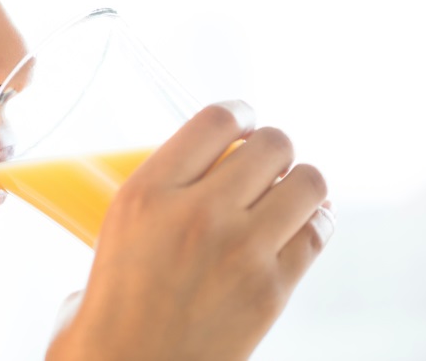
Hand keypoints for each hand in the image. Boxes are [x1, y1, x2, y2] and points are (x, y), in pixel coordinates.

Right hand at [46, 101, 334, 360]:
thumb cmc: (108, 312)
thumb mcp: (112, 234)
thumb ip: (151, 198)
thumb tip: (184, 181)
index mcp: (148, 193)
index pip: (216, 119)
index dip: (239, 113)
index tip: (243, 121)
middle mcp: (197, 212)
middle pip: (271, 143)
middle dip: (273, 147)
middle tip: (264, 163)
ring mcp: (241, 250)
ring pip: (306, 182)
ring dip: (299, 182)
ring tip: (285, 195)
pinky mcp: (271, 289)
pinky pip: (317, 232)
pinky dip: (313, 224)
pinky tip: (297, 229)